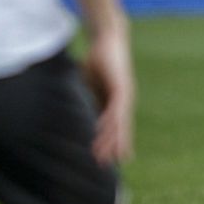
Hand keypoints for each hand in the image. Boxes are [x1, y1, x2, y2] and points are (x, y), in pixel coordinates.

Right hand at [85, 25, 137, 164]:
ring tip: (106, 155)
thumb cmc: (98, 60)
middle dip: (113, 148)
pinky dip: (110, 121)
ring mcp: (124, 95)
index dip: (112, 143)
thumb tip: (79, 108)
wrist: (108, 38)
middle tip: (107, 165)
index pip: (114, 127)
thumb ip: (88, 97)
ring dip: (112, 140)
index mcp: (116, 102)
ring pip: (118, 123)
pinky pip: (115, 108)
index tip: (109, 160)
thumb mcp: (90, 84)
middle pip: (119, 129)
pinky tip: (106, 132)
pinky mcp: (120, 87)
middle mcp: (123, 101)